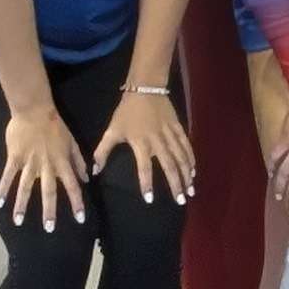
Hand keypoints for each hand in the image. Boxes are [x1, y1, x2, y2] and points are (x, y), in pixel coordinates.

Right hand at [0, 102, 87, 227]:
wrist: (34, 110)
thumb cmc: (55, 125)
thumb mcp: (72, 142)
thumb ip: (78, 161)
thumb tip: (86, 178)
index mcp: (62, 162)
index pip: (72, 186)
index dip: (77, 202)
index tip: (80, 219)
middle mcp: (47, 165)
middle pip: (49, 191)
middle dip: (49, 211)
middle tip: (49, 229)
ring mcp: (29, 162)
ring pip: (26, 187)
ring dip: (22, 205)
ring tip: (18, 221)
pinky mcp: (15, 157)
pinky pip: (8, 175)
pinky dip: (3, 189)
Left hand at [93, 85, 195, 204]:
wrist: (146, 88)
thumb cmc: (127, 111)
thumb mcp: (112, 130)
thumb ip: (102, 151)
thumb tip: (94, 171)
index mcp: (141, 143)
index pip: (144, 167)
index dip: (147, 183)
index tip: (150, 199)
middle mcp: (158, 141)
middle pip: (169, 165)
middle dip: (175, 184)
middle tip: (181, 200)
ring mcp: (170, 134)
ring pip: (181, 157)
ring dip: (186, 174)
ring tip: (190, 190)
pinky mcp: (178, 128)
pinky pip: (186, 146)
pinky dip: (190, 158)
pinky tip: (193, 170)